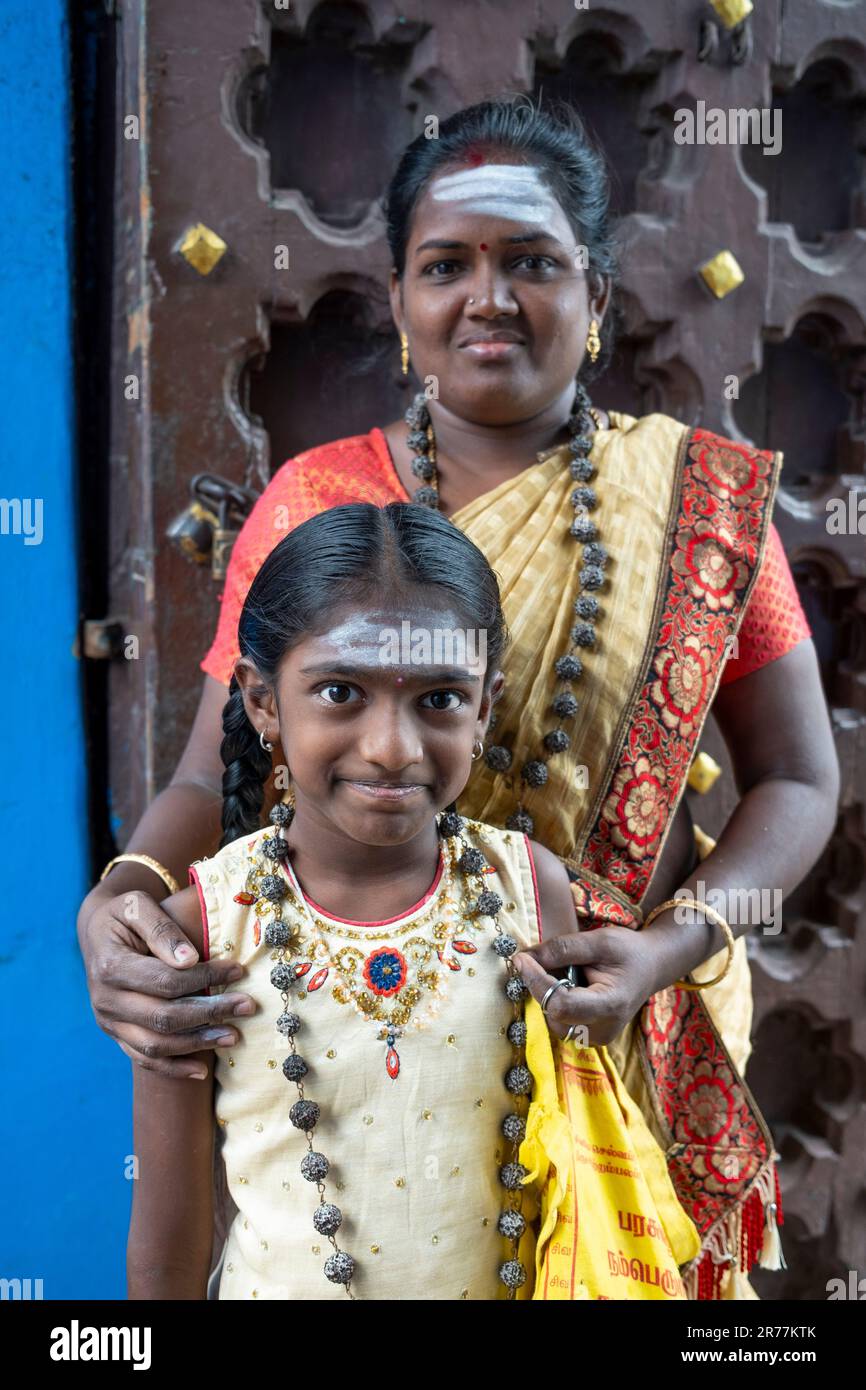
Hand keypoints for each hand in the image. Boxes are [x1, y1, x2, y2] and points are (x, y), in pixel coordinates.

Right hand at [80, 891, 255, 1078]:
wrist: (97, 934)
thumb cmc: (123, 916)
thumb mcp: (137, 906)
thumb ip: (162, 929)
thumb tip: (190, 960)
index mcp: (110, 967)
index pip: (165, 981)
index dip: (205, 977)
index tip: (239, 970)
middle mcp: (106, 1000)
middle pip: (163, 1017)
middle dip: (210, 1013)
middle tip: (248, 1006)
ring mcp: (109, 1022)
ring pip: (155, 1044)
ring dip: (198, 1044)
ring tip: (234, 1036)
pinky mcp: (117, 1035)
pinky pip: (144, 1059)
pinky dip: (173, 1069)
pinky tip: (202, 1070)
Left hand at [513, 927, 661, 1046]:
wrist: (650, 967)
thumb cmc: (628, 951)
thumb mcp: (598, 941)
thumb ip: (562, 949)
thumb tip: (525, 958)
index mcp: (611, 1006)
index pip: (561, 1005)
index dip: (537, 982)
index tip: (522, 958)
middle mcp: (603, 1031)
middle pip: (553, 1013)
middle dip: (540, 984)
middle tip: (545, 959)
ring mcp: (595, 1038)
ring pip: (551, 1018)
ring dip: (547, 992)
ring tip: (567, 971)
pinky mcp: (588, 1037)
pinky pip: (558, 1020)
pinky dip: (555, 1000)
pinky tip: (570, 984)